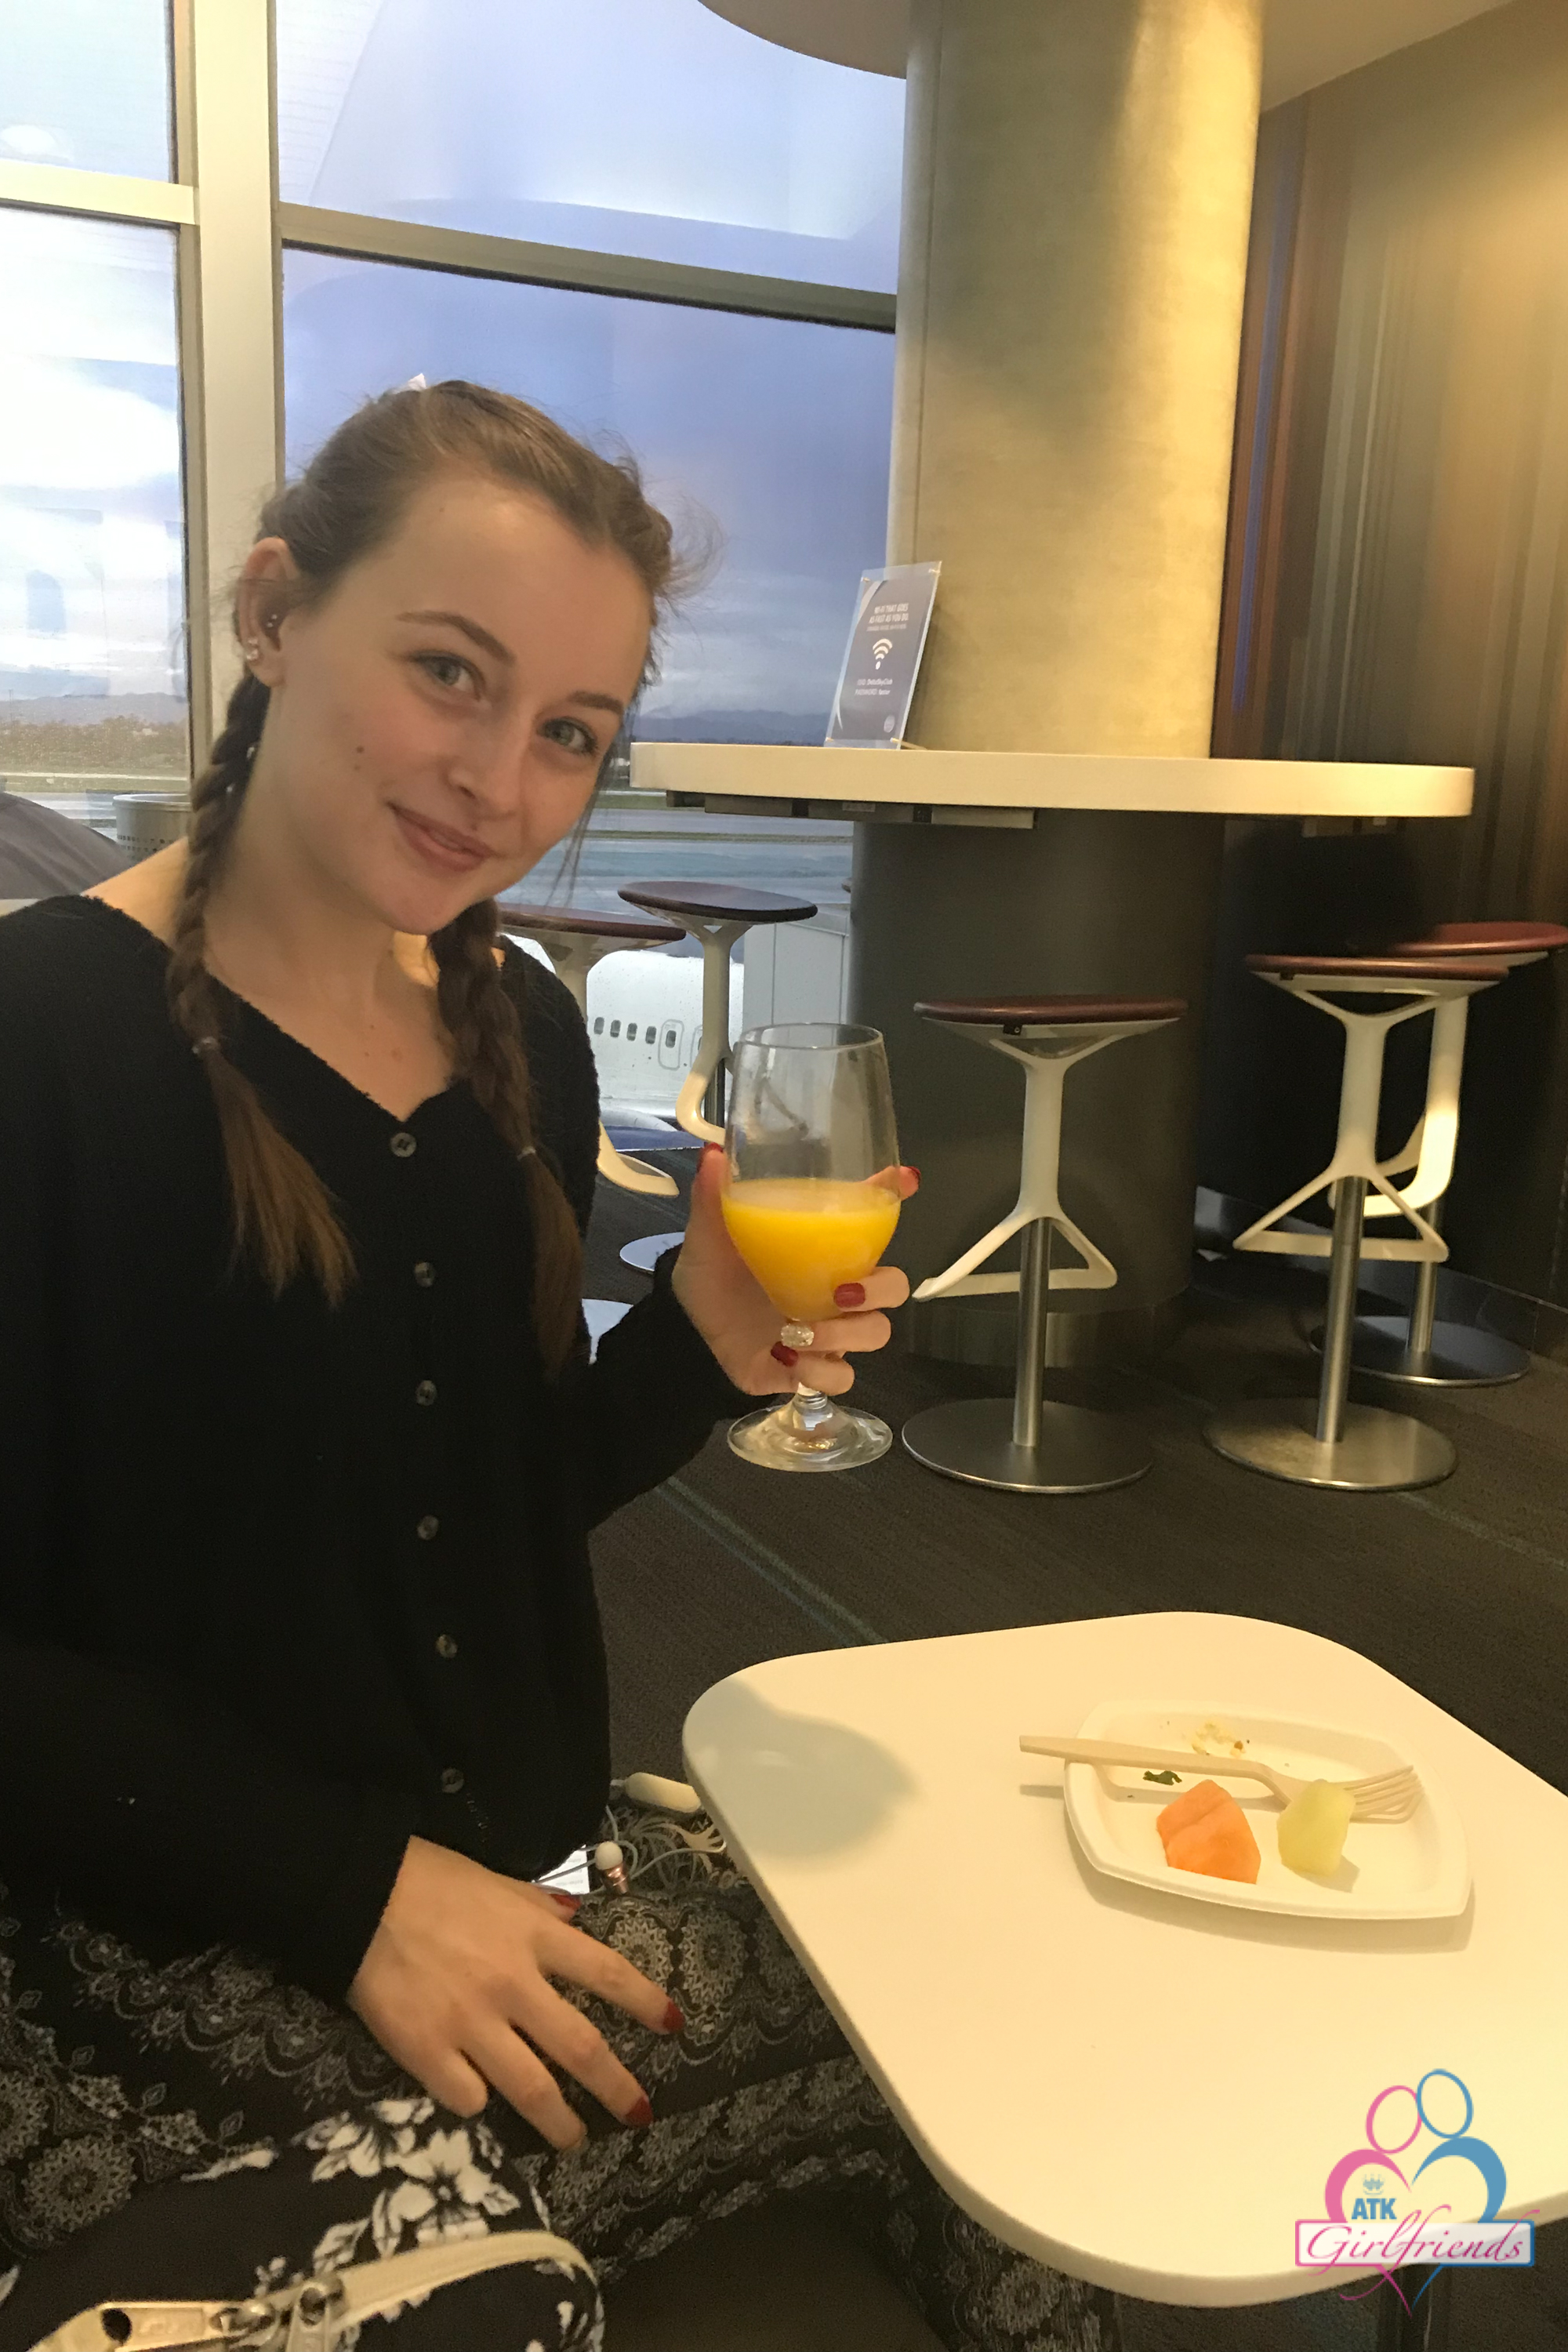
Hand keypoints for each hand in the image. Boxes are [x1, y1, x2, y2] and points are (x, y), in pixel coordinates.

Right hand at [347, 1836, 679, 2146]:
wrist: (360, 1893)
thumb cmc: (430, 1879)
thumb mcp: (498, 1882)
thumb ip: (540, 1908)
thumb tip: (574, 1921)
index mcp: (536, 1936)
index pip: (609, 1974)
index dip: (647, 2003)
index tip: (675, 2026)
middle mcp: (514, 1985)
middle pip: (580, 2049)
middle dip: (616, 2088)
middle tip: (639, 2114)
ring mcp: (472, 2023)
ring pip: (531, 2089)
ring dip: (559, 2123)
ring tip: (574, 2140)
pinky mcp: (428, 2052)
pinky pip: (467, 2097)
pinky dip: (479, 2104)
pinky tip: (481, 2104)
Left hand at [670, 1148, 918, 1394]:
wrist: (687, 1330)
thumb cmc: (712, 1274)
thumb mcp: (710, 1234)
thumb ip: (713, 1197)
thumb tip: (711, 1154)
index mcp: (824, 1249)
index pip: (873, 1218)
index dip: (896, 1195)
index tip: (906, 1180)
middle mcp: (837, 1289)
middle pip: (894, 1287)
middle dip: (879, 1290)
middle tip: (840, 1294)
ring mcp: (830, 1331)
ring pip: (876, 1333)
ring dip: (843, 1336)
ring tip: (795, 1331)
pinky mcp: (813, 1368)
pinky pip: (842, 1377)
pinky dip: (820, 1371)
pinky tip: (787, 1357)